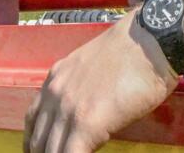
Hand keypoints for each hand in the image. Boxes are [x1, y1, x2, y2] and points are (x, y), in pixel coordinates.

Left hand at [24, 14, 177, 152]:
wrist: (150, 41)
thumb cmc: (132, 52)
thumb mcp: (91, 65)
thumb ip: (79, 88)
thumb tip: (83, 110)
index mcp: (56, 79)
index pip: (33, 119)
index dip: (35, 142)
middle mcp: (55, 93)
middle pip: (37, 140)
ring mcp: (69, 109)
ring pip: (50, 151)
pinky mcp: (88, 123)